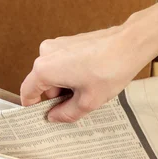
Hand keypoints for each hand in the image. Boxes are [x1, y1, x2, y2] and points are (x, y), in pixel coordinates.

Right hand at [20, 16, 156, 122]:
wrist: (130, 44)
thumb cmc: (110, 69)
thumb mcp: (88, 102)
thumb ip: (66, 114)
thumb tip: (54, 117)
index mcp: (44, 69)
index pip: (27, 92)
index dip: (33, 107)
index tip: (42, 116)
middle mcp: (46, 53)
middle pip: (43, 83)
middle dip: (57, 97)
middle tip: (78, 105)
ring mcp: (57, 44)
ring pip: (54, 73)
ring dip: (67, 85)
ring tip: (89, 89)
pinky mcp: (68, 41)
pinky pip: (63, 63)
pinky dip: (72, 73)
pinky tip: (91, 78)